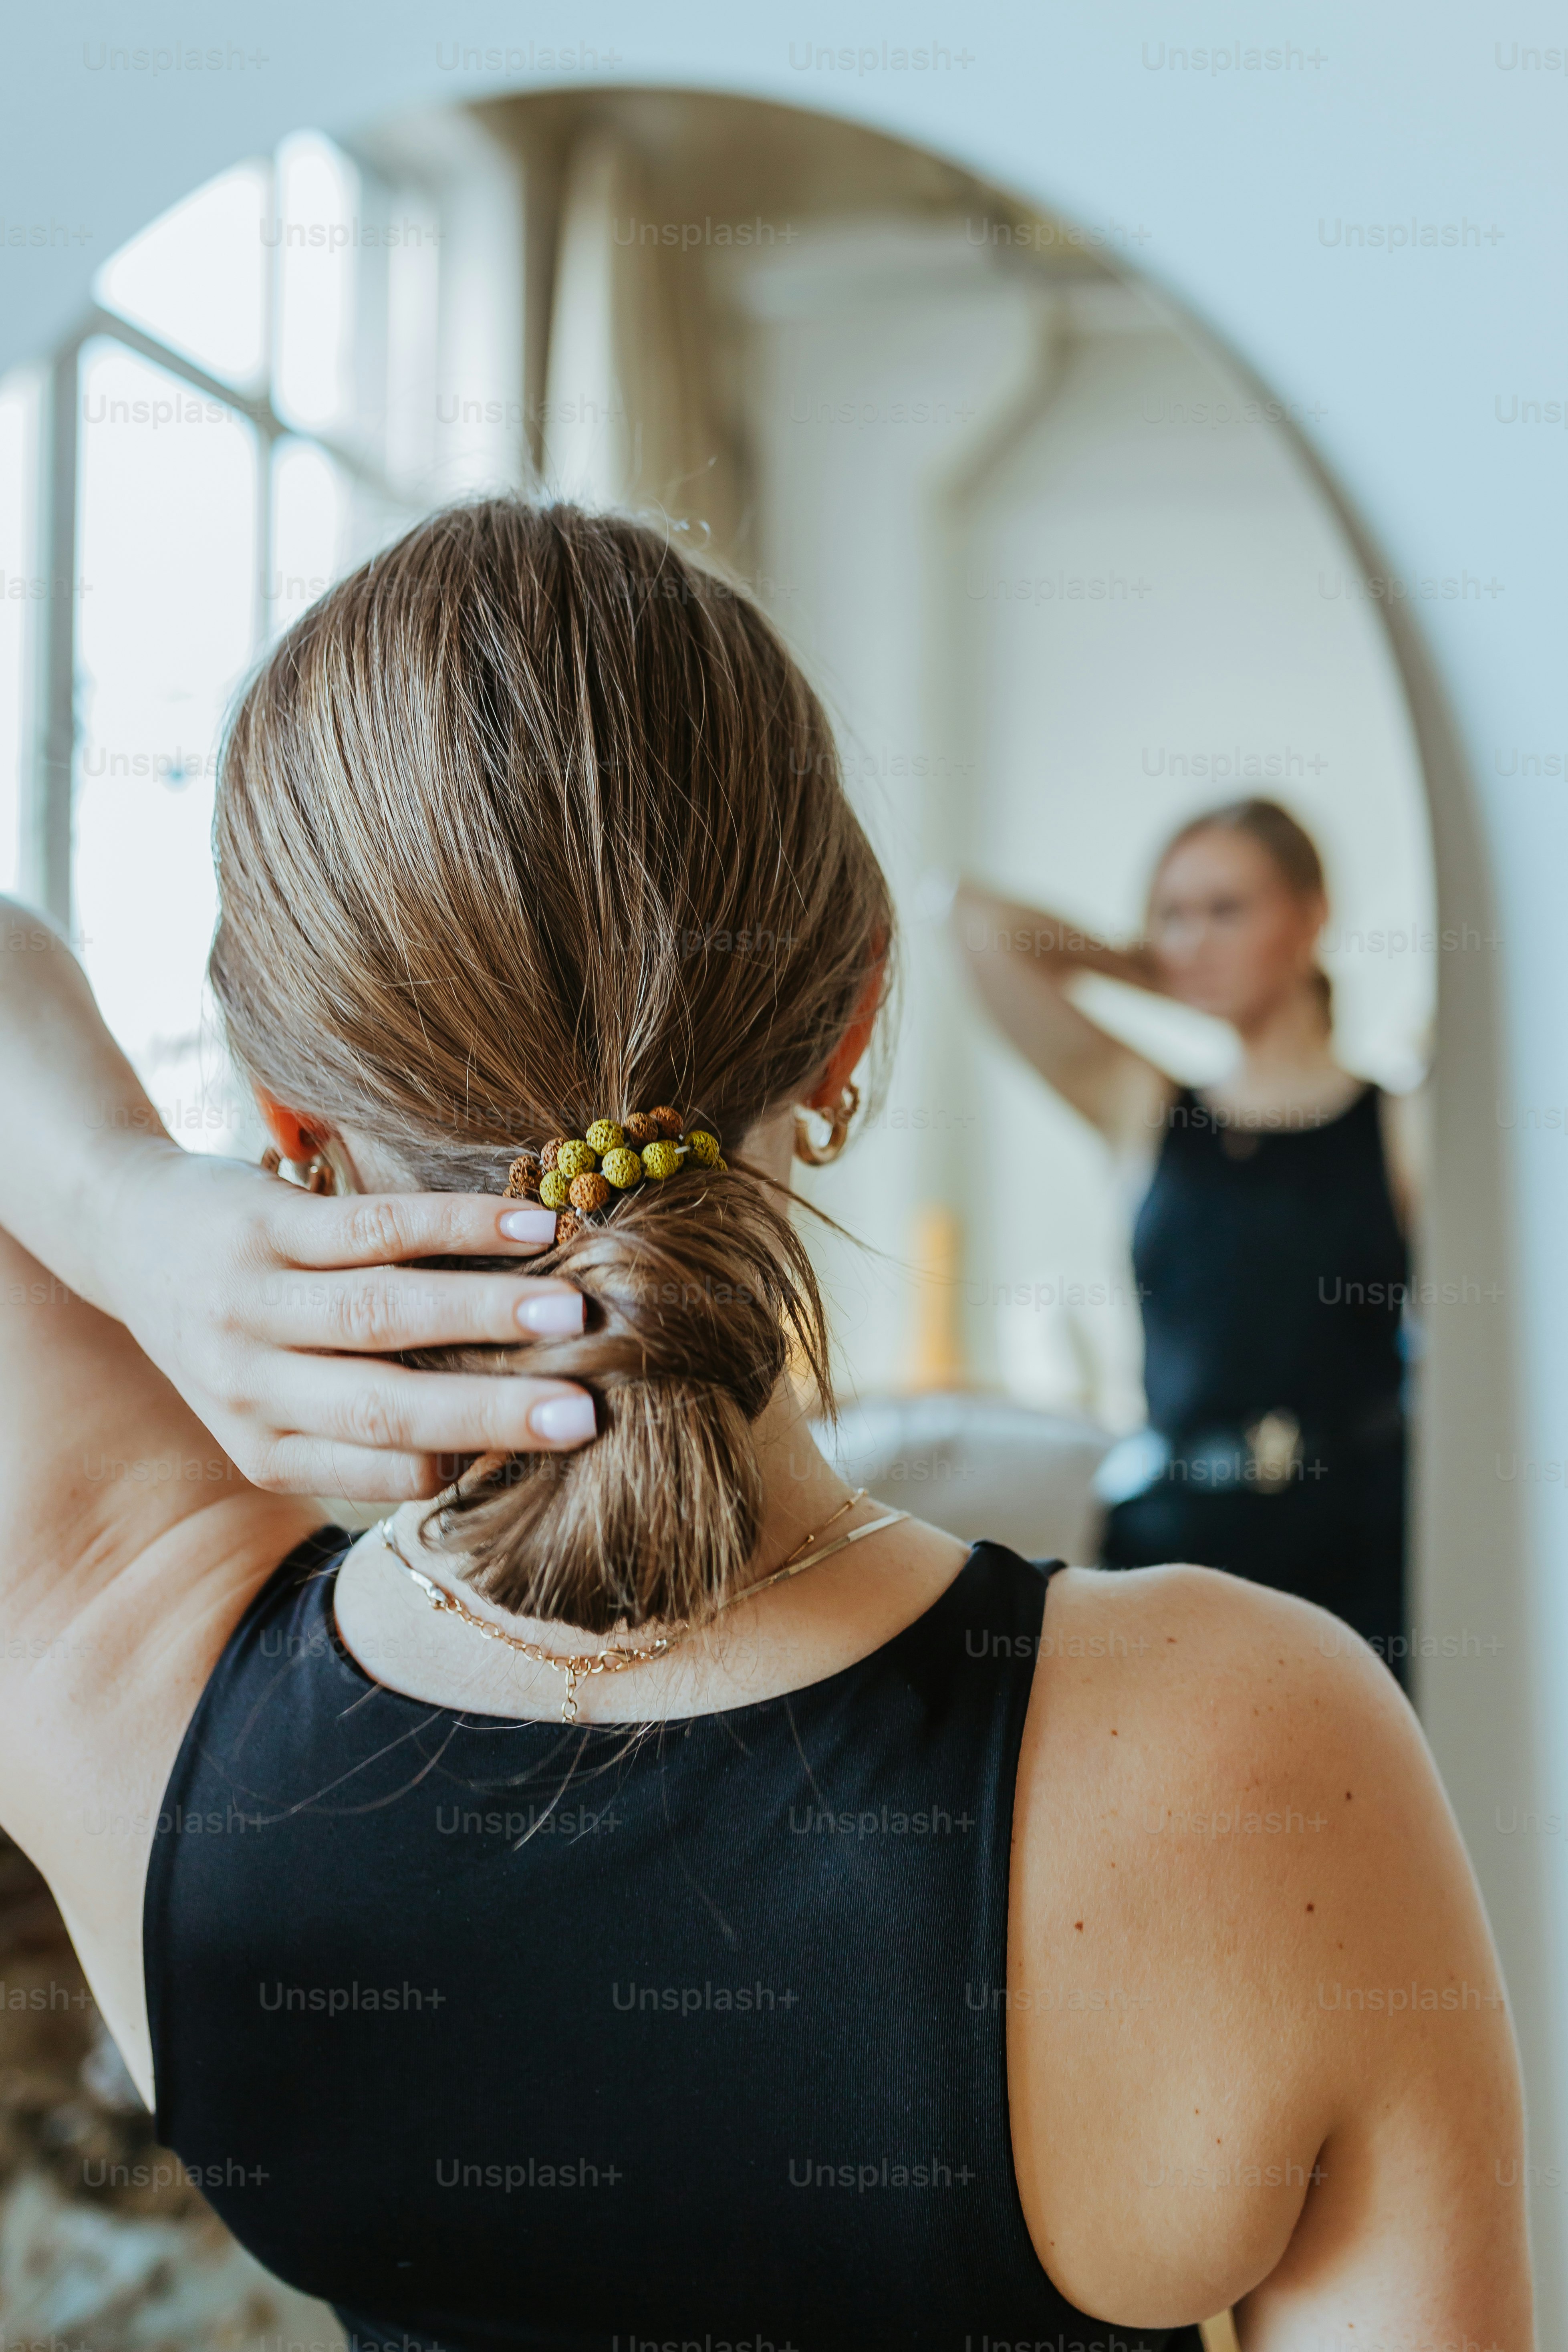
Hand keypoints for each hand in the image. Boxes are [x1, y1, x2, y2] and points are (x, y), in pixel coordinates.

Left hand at [99, 1144, 595, 1499]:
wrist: (122, 1232)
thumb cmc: (239, 1329)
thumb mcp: (275, 1402)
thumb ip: (366, 1424)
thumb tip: (503, 1436)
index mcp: (267, 1451)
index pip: (391, 1469)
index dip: (476, 1459)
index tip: (568, 1445)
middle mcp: (251, 1388)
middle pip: (390, 1406)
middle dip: (495, 1412)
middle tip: (587, 1415)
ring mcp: (251, 1302)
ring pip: (384, 1312)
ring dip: (485, 1312)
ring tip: (572, 1311)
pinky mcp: (261, 1225)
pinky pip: (373, 1226)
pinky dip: (456, 1226)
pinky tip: (526, 1226)